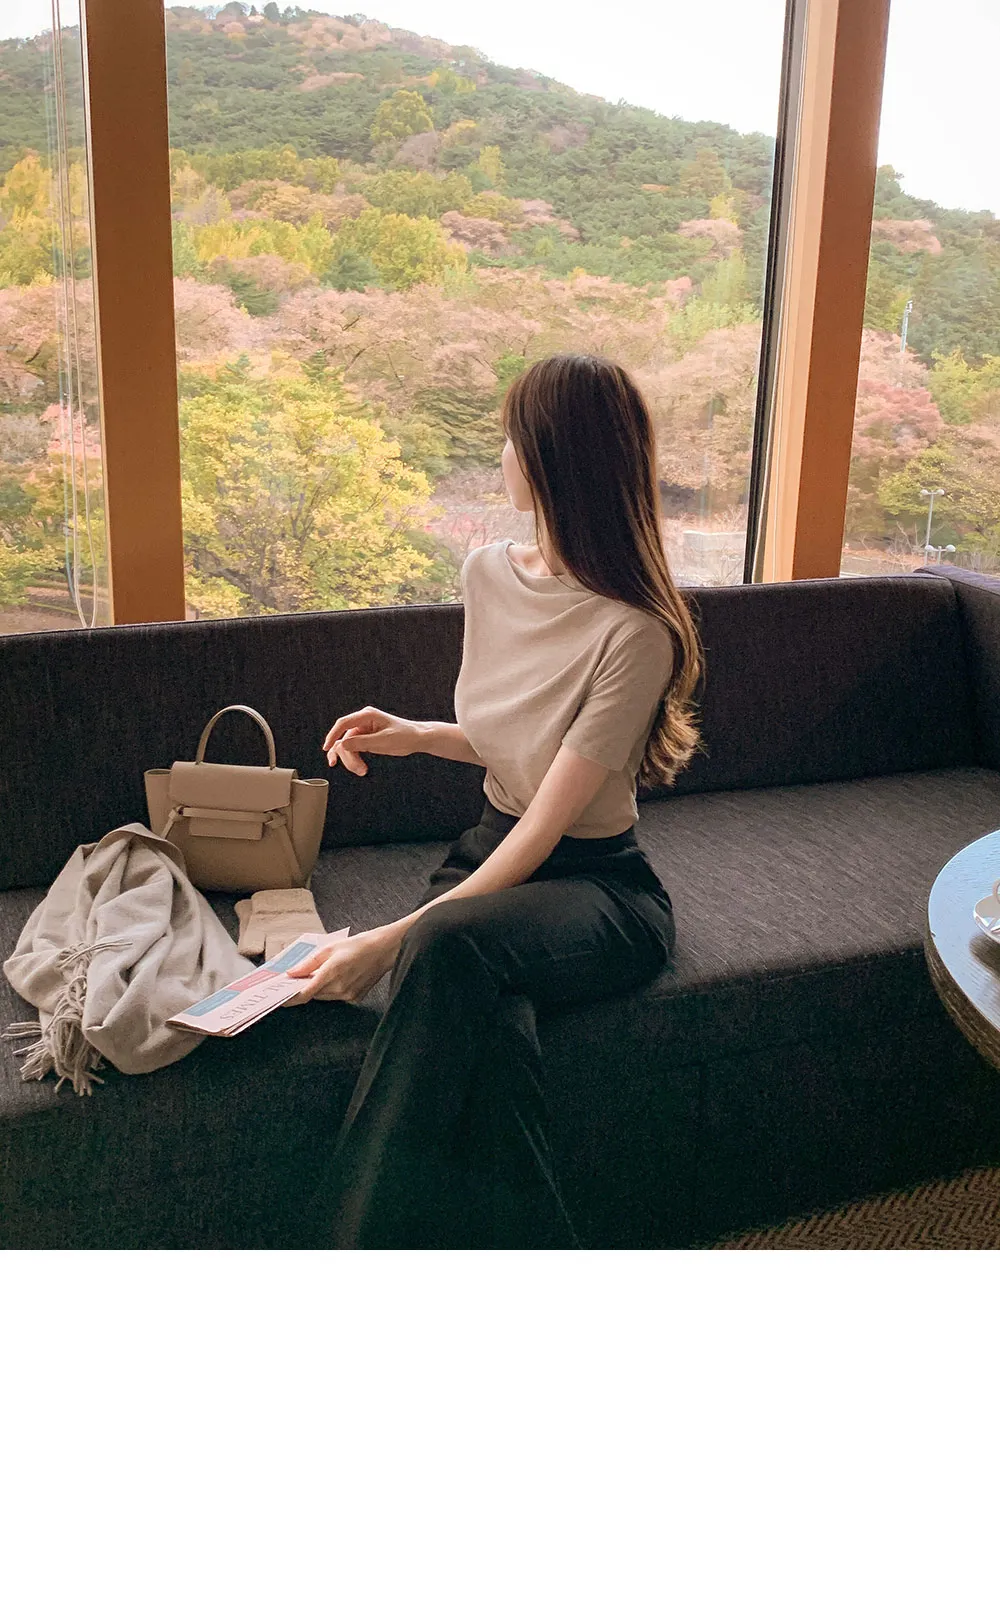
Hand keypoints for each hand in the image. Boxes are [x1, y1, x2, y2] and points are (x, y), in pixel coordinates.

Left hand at [285, 925, 400, 1003]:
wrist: (384, 950)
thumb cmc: (358, 945)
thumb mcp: (329, 948)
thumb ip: (308, 963)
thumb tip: (291, 973)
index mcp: (331, 972)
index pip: (304, 994)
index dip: (290, 999)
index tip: (280, 999)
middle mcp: (339, 987)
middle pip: (313, 995)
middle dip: (304, 988)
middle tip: (297, 980)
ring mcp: (348, 994)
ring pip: (324, 996)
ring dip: (317, 988)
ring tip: (318, 975)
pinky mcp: (355, 997)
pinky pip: (336, 997)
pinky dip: (331, 989)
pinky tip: (336, 977)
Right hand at [323, 706, 422, 775]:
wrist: (417, 738)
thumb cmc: (405, 736)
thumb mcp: (384, 741)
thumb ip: (363, 742)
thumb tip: (342, 745)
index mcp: (367, 715)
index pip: (344, 723)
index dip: (333, 735)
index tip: (327, 748)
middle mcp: (363, 720)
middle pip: (345, 738)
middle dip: (348, 755)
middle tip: (360, 770)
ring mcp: (363, 730)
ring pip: (347, 746)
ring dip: (351, 759)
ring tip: (362, 771)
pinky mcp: (365, 739)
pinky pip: (353, 748)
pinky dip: (353, 758)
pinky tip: (356, 767)